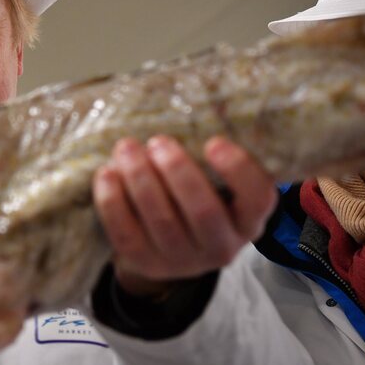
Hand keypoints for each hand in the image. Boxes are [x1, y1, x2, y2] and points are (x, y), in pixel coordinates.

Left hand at [93, 135, 276, 297]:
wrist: (166, 248)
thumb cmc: (194, 199)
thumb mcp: (215, 184)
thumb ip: (211, 158)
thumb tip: (187, 101)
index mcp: (247, 221)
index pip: (258, 199)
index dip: (238, 170)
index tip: (213, 142)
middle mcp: (221, 247)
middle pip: (203, 211)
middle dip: (177, 171)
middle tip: (158, 141)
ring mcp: (182, 261)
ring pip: (161, 221)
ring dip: (140, 179)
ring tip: (126, 149)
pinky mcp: (146, 264)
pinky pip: (126, 234)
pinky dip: (113, 202)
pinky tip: (107, 174)